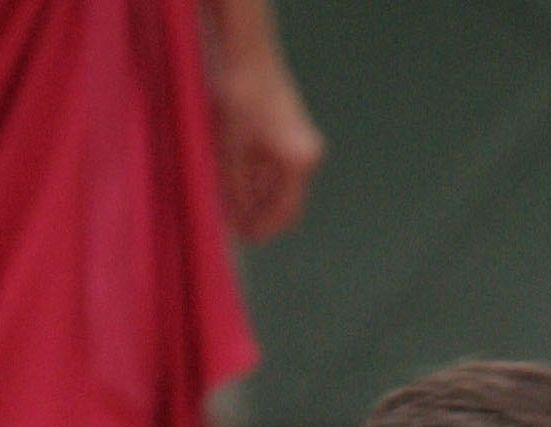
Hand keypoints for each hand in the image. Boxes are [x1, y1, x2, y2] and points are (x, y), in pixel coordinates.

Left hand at [205, 11, 324, 242]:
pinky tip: (235, 175)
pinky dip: (257, 174)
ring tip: (228, 199)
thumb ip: (234, 189)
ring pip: (278, 182)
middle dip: (258, 212)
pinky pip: (276, 163)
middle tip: (232, 223)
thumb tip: (232, 222)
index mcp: (299, 164)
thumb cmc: (239, 94)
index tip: (242, 240)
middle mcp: (307, 155)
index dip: (263, 230)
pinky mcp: (290, 128)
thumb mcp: (230, 148)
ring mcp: (301, 141)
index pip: (285, 213)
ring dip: (255, 193)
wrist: (245, 49)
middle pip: (284, 199)